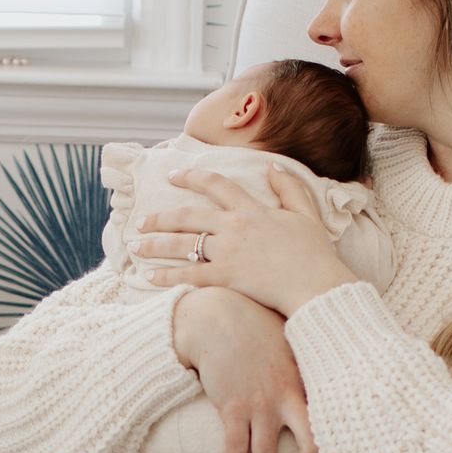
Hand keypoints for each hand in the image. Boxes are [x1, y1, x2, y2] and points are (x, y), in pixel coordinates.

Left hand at [135, 166, 357, 317]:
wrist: (316, 285)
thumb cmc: (315, 253)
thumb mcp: (306, 213)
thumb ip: (289, 188)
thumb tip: (273, 168)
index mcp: (251, 209)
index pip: (215, 184)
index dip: (191, 177)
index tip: (172, 175)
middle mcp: (234, 227)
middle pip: (187, 215)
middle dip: (160, 217)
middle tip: (142, 220)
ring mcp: (227, 252)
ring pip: (181, 243)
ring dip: (154, 244)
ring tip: (135, 245)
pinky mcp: (225, 278)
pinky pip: (187, 275)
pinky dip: (166, 275)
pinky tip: (149, 276)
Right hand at [171, 288, 325, 452]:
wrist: (217, 317)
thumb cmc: (253, 327)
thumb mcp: (289, 343)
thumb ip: (304, 366)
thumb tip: (320, 379)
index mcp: (304, 382)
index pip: (329, 422)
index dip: (330, 446)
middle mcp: (287, 397)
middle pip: (311, 446)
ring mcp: (260, 405)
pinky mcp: (232, 408)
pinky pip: (235, 449)